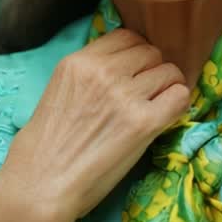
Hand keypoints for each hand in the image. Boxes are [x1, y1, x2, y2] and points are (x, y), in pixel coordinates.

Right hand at [0, 29, 190, 221]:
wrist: (41, 184)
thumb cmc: (45, 148)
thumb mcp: (59, 91)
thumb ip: (89, 76)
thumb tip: (123, 70)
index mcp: (79, 61)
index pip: (127, 37)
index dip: (137, 55)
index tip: (136, 73)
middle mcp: (104, 72)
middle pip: (151, 52)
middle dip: (153, 71)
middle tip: (148, 95)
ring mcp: (125, 95)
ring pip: (169, 72)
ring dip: (168, 88)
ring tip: (156, 108)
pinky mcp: (143, 123)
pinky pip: (180, 96)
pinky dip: (179, 104)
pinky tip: (166, 118)